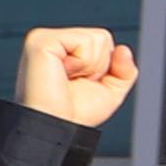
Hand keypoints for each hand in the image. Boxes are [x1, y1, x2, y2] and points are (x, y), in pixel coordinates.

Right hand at [14, 28, 140, 131]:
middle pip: (102, 37)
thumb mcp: (110, 91)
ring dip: (91, 66)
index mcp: (63, 50)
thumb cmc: (74, 114)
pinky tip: (63, 73)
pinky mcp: (41, 41)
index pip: (103, 40)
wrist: (56, 127)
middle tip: (74, 82)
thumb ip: (124, 70)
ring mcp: (44, 38)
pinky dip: (83, 62)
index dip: (103, 67)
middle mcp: (52, 41)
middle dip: (99, 66)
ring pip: (97, 38)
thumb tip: (123, 49)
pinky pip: (85, 41)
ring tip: (68, 78)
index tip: (82, 83)